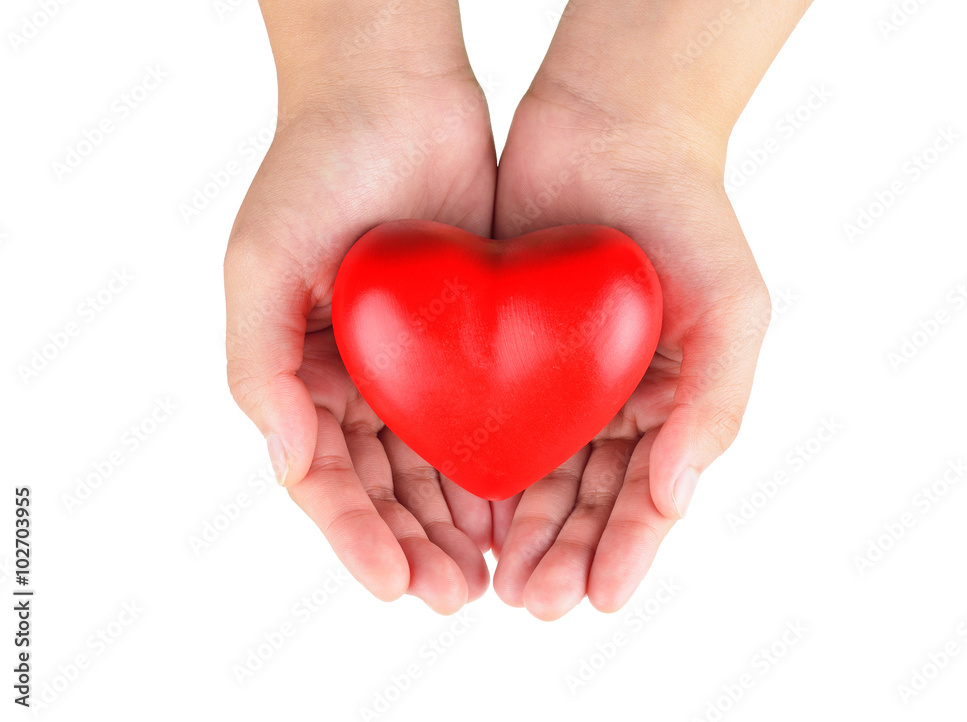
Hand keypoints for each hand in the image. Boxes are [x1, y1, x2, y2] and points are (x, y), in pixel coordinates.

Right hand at [224, 4, 495, 612]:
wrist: (395, 94)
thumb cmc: (315, 169)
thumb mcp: (260, 262)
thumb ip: (256, 362)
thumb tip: (282, 457)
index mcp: (298, 372)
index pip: (324, 477)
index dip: (355, 535)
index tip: (394, 584)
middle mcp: (354, 378)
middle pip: (382, 485)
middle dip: (413, 544)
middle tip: (454, 594)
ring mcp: (411, 362)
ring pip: (432, 463)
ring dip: (454, 520)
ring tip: (488, 572)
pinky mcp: (466, 338)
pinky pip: (478, 415)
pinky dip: (492, 464)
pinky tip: (515, 506)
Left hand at [489, 71, 771, 618]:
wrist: (611, 125)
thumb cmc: (688, 213)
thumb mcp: (733, 305)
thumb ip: (718, 402)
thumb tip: (678, 496)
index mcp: (670, 401)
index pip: (649, 495)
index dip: (625, 550)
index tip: (597, 598)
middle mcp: (613, 401)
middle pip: (587, 497)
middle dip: (564, 553)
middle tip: (534, 601)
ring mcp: (557, 377)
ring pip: (536, 472)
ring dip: (520, 531)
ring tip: (499, 582)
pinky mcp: (503, 348)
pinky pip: (488, 419)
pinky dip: (479, 470)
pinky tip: (463, 512)